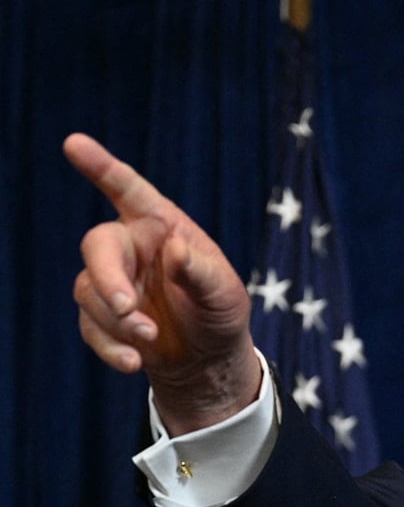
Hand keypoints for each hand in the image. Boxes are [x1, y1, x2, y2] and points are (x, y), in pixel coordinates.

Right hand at [65, 133, 260, 434]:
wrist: (209, 357)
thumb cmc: (220, 312)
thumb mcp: (225, 293)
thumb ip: (200, 271)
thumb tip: (174, 249)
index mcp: (162, 226)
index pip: (129, 190)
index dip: (102, 167)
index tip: (75, 144)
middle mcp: (132, 248)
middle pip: (97, 246)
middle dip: (107, 278)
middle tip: (128, 307)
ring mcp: (113, 281)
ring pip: (89, 290)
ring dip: (116, 319)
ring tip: (150, 337)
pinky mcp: (102, 317)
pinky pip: (90, 326)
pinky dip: (109, 346)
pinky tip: (133, 362)